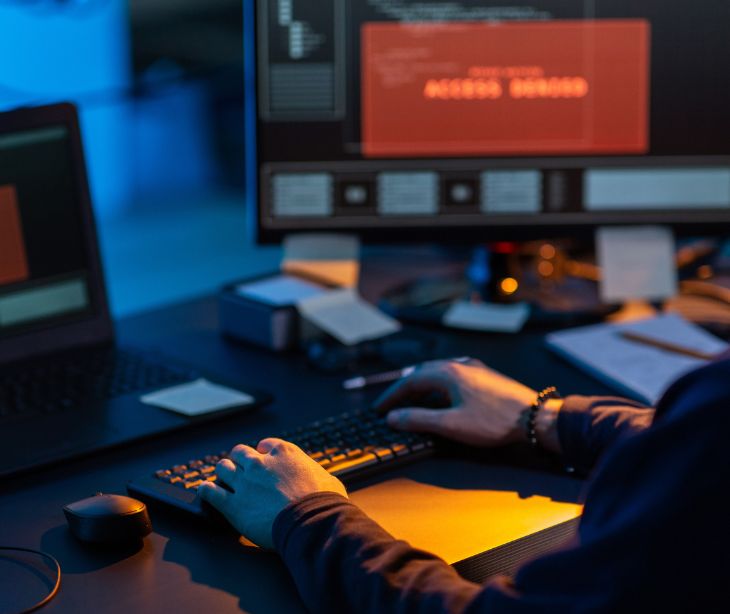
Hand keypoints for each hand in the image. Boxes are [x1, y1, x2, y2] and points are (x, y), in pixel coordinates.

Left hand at [198, 438, 347, 548]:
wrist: (311, 522)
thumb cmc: (324, 502)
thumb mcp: (328, 480)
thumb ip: (317, 476)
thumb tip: (323, 481)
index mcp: (284, 453)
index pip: (266, 444)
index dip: (264, 452)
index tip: (264, 458)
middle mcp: (261, 463)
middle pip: (241, 452)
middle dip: (241, 459)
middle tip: (242, 469)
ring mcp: (244, 482)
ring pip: (223, 467)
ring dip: (224, 472)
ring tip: (224, 479)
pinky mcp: (232, 504)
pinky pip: (210, 492)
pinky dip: (206, 490)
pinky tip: (205, 491)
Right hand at [374, 359, 559, 449]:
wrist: (534, 417)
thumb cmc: (493, 421)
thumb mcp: (451, 425)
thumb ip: (419, 420)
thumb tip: (393, 417)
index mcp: (448, 373)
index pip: (410, 381)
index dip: (392, 396)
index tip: (380, 409)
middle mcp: (459, 364)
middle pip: (422, 372)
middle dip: (404, 389)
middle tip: (392, 405)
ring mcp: (474, 368)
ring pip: (438, 372)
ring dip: (422, 386)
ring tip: (412, 402)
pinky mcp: (485, 376)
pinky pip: (452, 375)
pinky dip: (438, 386)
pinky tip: (441, 398)